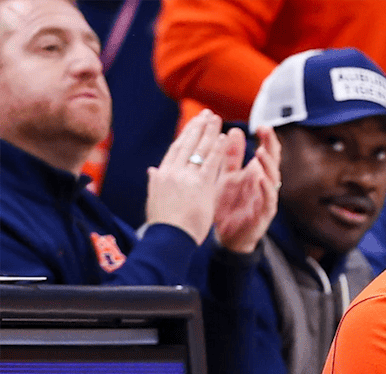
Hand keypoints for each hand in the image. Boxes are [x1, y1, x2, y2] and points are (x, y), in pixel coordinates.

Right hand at [145, 109, 232, 243]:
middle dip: (198, 127)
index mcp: (161, 174)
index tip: (193, 125)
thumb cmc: (163, 224)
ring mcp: (186, 177)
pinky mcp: (200, 185)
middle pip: (187, 144)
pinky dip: (216, 149)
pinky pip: (210, 163)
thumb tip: (152, 170)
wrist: (168, 237)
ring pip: (199, 149)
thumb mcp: (154, 199)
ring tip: (216, 119)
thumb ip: (155, 182)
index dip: (186, 135)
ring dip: (209, 132)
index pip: (176, 150)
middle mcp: (172, 171)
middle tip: (207, 114)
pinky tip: (223, 137)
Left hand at [213, 127, 280, 253]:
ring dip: (268, 166)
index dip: (267, 139)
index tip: (261, 126)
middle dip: (271, 147)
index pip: (266, 153)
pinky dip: (266, 190)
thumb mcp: (227, 176)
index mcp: (256, 174)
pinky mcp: (263, 215)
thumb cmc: (229, 206)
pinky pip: (268, 201)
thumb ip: (232, 156)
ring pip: (273, 180)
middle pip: (273, 163)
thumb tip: (235, 131)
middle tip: (266, 131)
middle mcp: (264, 185)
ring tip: (260, 152)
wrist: (226, 236)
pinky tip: (261, 179)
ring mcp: (265, 200)